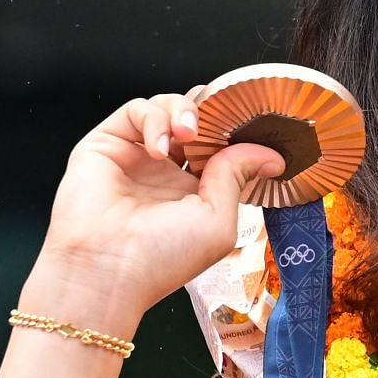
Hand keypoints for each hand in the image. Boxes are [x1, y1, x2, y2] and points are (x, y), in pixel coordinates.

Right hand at [26, 88, 284, 327]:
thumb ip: (236, 177)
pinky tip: (158, 148)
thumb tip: (270, 156)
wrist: (106, 268)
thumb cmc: (162, 257)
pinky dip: (154, 118)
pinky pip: (135, 110)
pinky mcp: (106, 144)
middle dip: (211, 114)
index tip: (251, 126)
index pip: (219, 148)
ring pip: (167, 109)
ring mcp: (136, 156)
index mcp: (195, 193)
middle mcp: (165, 172)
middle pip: (195, 121)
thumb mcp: (217, 220)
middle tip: (219, 120)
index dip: (234, 133)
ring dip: (184, 111)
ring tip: (188, 134)